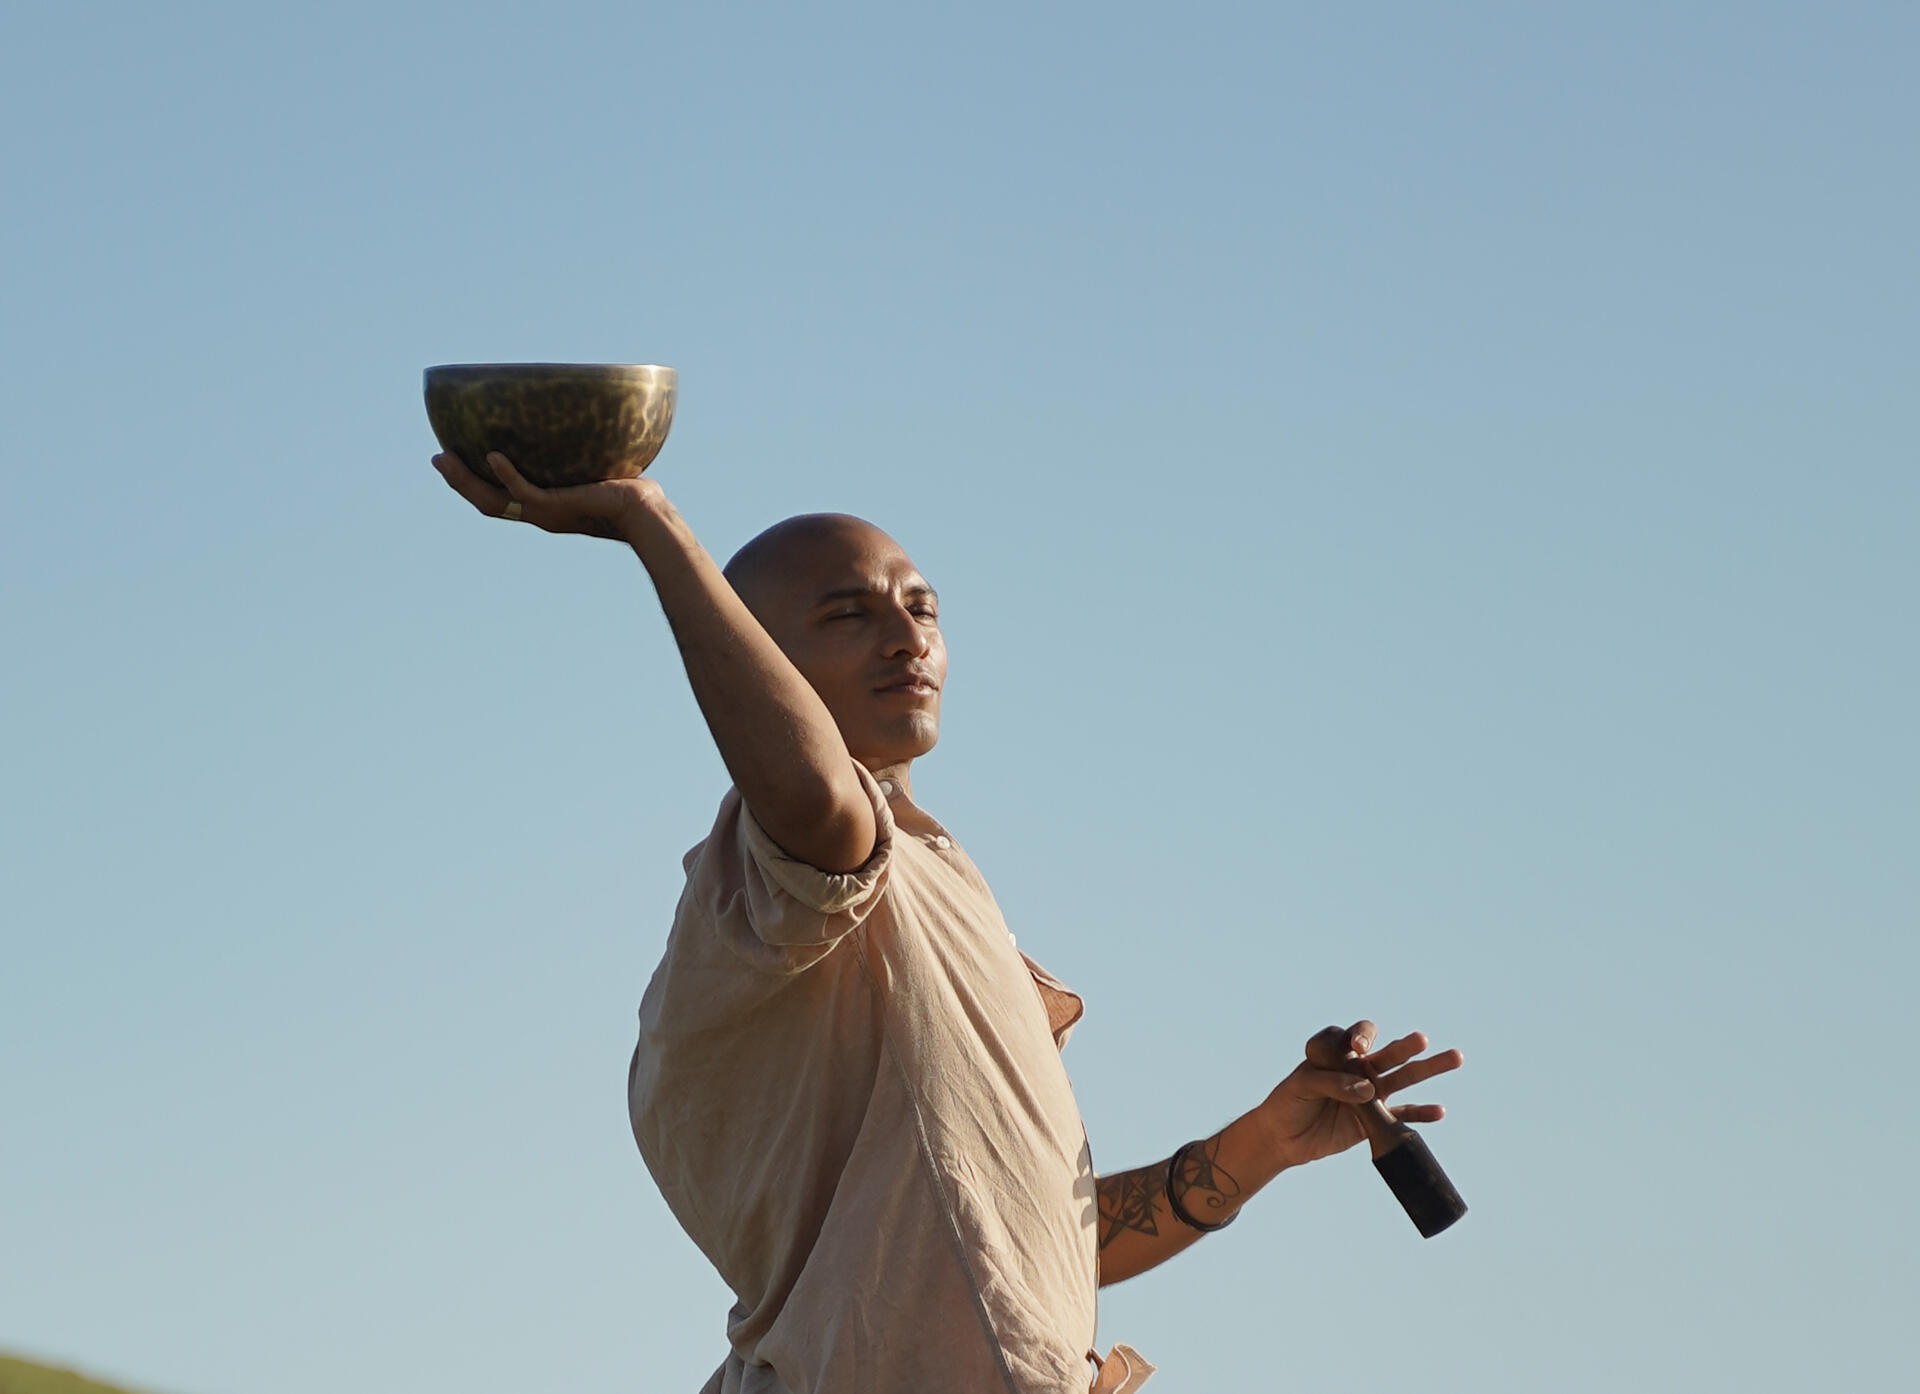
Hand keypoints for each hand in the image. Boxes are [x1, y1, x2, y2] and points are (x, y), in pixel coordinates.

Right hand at [430, 450, 662, 541]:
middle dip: (458, 482)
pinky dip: (507, 475)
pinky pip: (525, 492)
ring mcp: (547, 513)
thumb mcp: (592, 467)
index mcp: (543, 507)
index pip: (498, 498)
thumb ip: (575, 450)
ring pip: (494, 501)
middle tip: (435, 458)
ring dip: (467, 481)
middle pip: (486, 502)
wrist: (646, 513)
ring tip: (446, 459)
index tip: (452, 461)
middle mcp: (539, 514)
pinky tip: (492, 456)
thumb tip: (576, 413)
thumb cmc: (629, 490)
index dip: (472, 483)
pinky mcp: (559, 506)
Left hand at [1252, 1020, 1462, 1169]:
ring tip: (1456, 1057)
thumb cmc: (1286, 1103)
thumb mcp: (1301, 1087)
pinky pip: (1401, 1116)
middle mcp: (1359, 1068)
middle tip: (1421, 1040)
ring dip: (1428, 1069)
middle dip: (1406, 1047)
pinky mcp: (1373, 1121)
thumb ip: (1332, 1084)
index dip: (1361, 1038)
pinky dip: (1420, 1114)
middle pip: (1389, 1054)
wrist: (1282, 1137)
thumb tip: (1368, 1091)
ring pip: (1403, 1079)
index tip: (1358, 1050)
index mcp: (1337, 1052)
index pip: (1356, 1036)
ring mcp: (1369, 1094)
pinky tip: (1440, 1111)